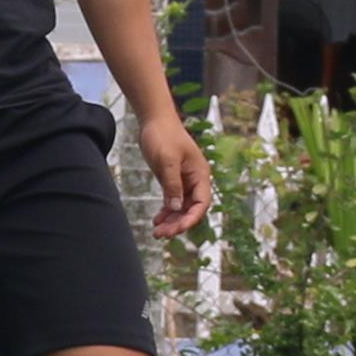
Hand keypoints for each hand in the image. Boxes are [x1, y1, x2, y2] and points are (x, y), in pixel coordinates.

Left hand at [135, 104, 216, 244]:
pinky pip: (172, 201)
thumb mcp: (167, 160)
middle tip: (161, 235)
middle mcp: (195, 180)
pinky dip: (166, 212)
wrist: (154, 120)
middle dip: (178, 224)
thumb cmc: (163, 135)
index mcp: (200, 175)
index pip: (201, 204)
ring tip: (157, 232)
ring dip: (171, 221)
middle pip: (191, 210)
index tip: (177, 229)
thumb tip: (176, 208)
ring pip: (181, 208)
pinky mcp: (172, 180)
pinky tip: (157, 220)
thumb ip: (172, 184)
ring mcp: (184, 181)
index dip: (191, 219)